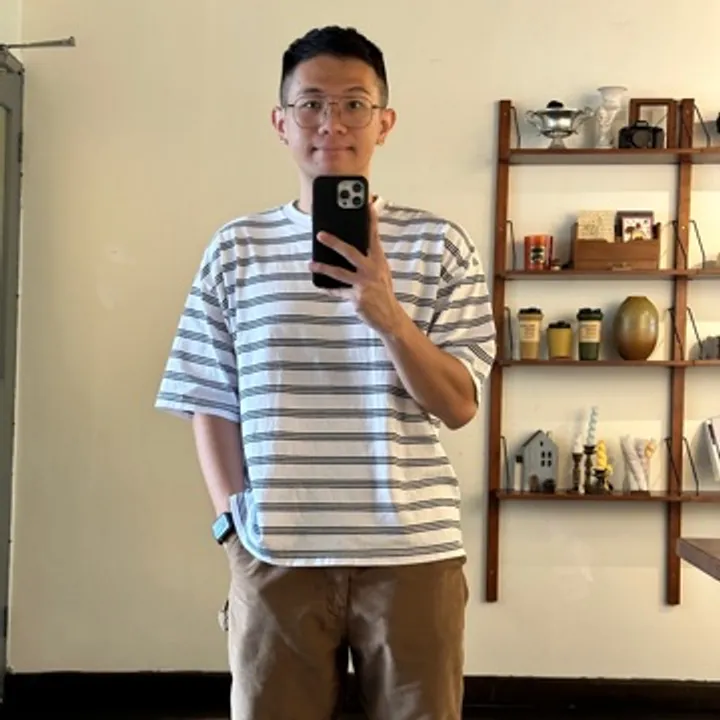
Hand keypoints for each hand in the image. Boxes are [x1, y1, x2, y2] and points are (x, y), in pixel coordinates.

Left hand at [309, 202, 404, 335]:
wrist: (390, 317)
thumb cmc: (382, 293)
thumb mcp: (380, 273)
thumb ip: (369, 259)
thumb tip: (349, 248)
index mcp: (379, 261)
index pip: (374, 237)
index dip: (371, 220)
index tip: (367, 204)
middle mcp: (372, 269)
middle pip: (351, 252)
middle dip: (334, 242)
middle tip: (320, 234)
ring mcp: (365, 283)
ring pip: (340, 272)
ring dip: (323, 267)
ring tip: (311, 263)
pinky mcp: (358, 297)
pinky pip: (339, 291)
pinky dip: (329, 289)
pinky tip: (320, 285)